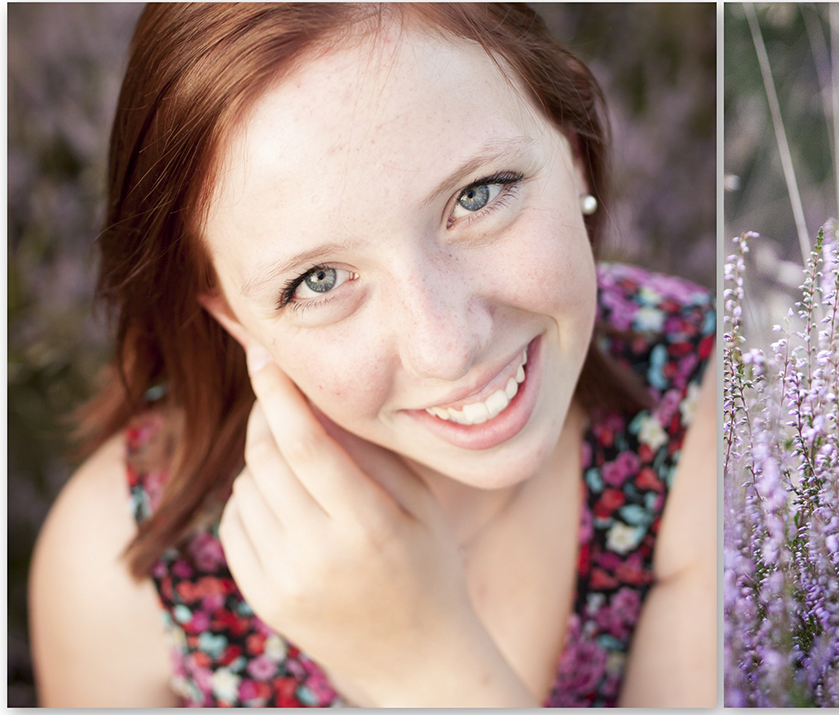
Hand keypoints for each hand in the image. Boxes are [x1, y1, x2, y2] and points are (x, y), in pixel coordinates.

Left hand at [217, 347, 532, 705]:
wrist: (413, 658)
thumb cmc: (428, 568)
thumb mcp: (421, 507)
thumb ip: (370, 455)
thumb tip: (316, 398)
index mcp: (369, 527)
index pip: (307, 446)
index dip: (280, 394)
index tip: (264, 355)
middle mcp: (319, 555)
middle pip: (267, 460)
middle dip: (268, 418)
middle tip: (282, 399)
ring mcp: (283, 580)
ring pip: (246, 488)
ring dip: (265, 463)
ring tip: (304, 473)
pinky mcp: (261, 596)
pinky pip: (235, 523)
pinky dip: (253, 501)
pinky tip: (288, 509)